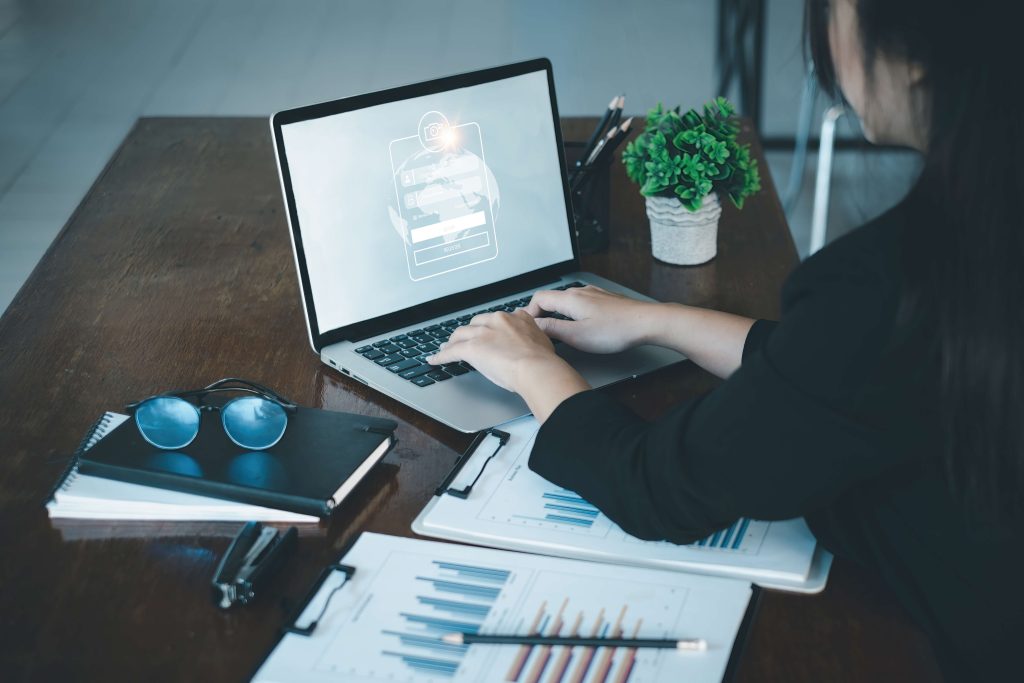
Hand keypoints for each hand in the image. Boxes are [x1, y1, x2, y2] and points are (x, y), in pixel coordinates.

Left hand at [427, 310, 562, 391]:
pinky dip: (441, 356)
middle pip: (476, 323)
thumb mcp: (541, 341)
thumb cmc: (542, 361)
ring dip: (453, 342)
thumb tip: (530, 344)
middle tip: (464, 340)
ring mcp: (483, 333)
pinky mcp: (471, 347)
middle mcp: (498, 321)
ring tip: (447, 348)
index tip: (487, 332)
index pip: (497, 320)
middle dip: (469, 332)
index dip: (489, 327)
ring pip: (461, 334)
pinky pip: (452, 351)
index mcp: (516, 318)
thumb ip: (532, 337)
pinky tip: (435, 360)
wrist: (536, 368)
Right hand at [524, 285, 655, 353]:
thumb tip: (534, 325)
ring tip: (559, 329)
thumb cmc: (616, 330)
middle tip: (540, 330)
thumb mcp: (577, 336)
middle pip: (553, 298)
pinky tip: (581, 325)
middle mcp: (581, 292)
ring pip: (568, 301)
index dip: (530, 311)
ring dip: (559, 313)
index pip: (539, 298)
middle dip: (543, 313)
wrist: (646, 322)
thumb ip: (553, 329)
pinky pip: (582, 303)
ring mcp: (594, 294)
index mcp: (570, 299)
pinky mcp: (605, 300)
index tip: (529, 326)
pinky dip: (574, 313)